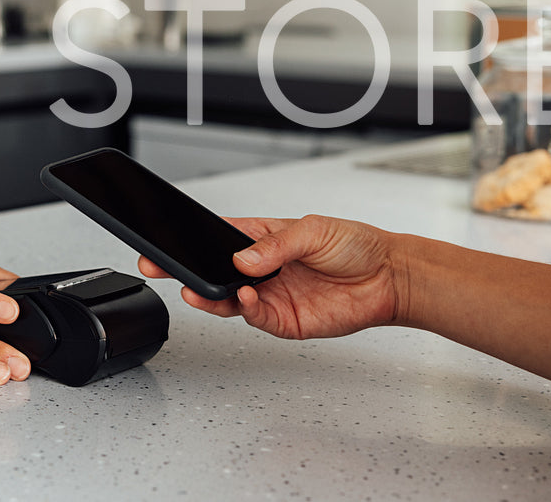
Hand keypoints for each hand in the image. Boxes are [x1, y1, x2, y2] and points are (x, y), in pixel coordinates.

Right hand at [137, 215, 403, 340]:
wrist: (390, 278)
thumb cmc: (356, 246)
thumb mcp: (313, 230)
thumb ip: (275, 245)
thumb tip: (242, 259)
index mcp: (263, 239)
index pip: (217, 238)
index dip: (190, 240)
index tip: (165, 241)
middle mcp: (262, 269)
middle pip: (214, 272)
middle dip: (185, 272)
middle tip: (161, 268)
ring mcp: (271, 296)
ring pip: (227, 300)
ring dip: (210, 296)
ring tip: (198, 291)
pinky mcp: (285, 320)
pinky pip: (256, 318)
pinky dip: (245, 310)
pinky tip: (245, 298)